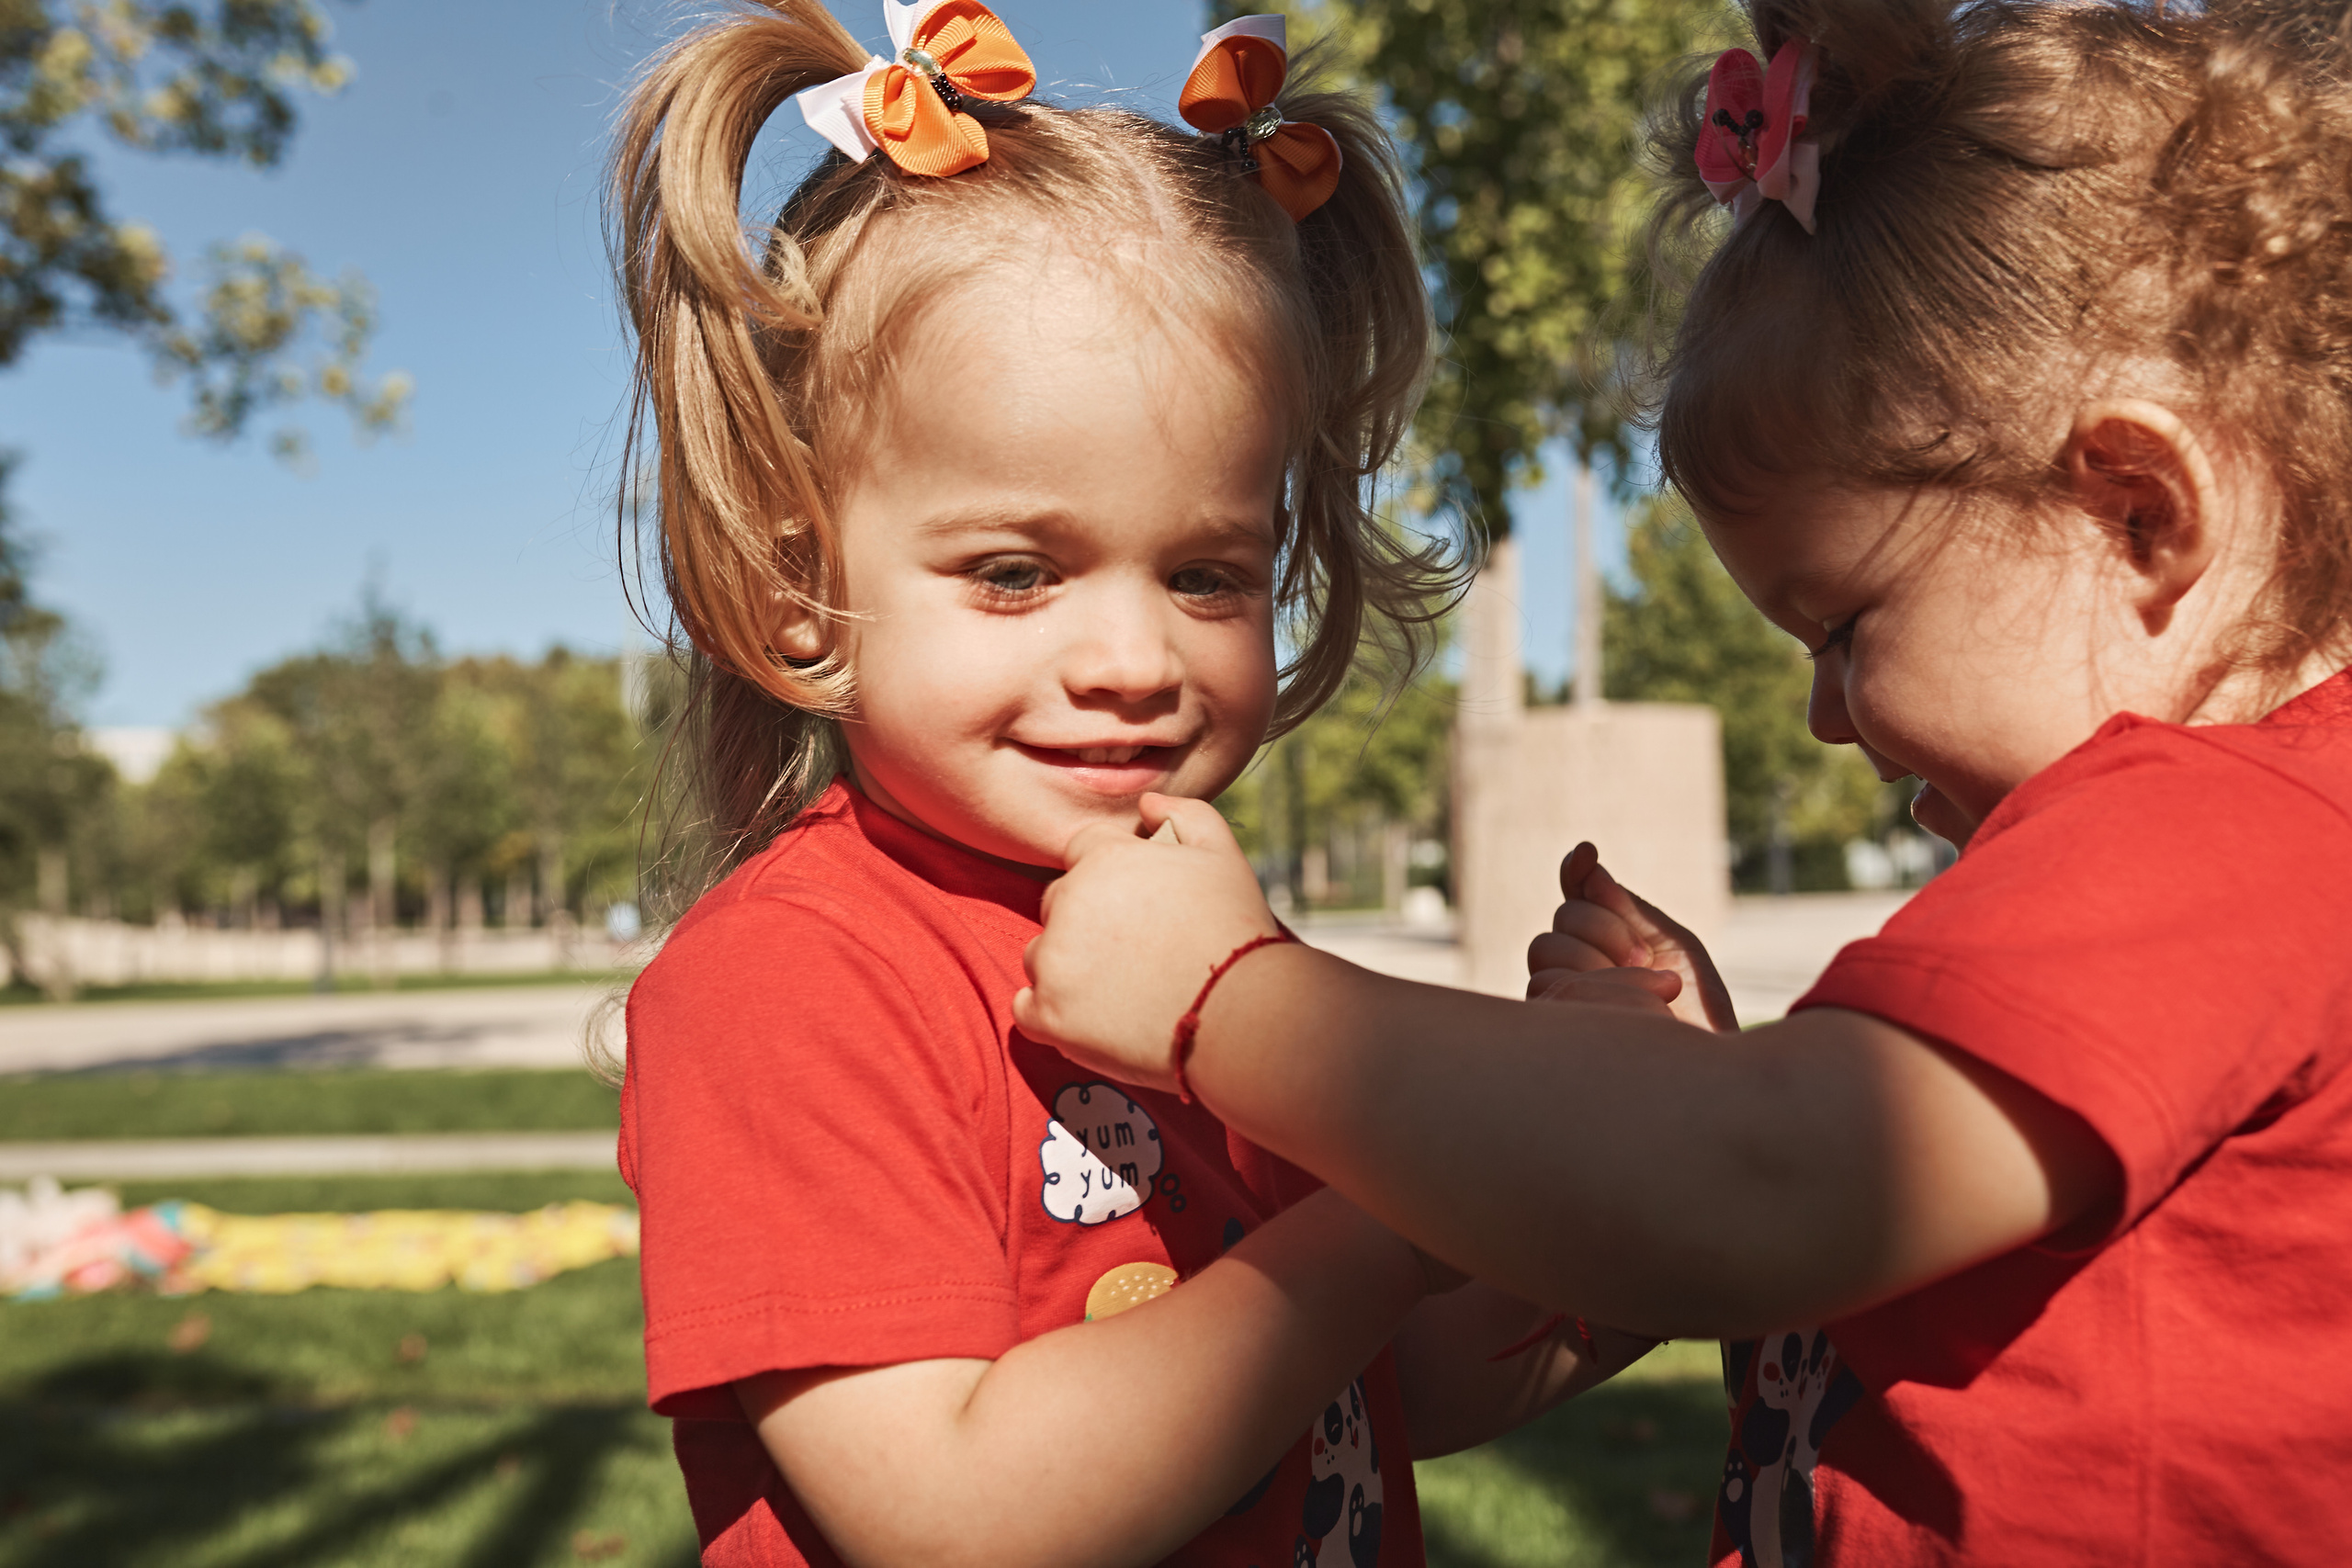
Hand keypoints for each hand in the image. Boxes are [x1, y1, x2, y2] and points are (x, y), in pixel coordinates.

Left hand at [1014, 795, 1279, 1088]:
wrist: (1242, 1014)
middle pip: (1057, 903)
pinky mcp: (1049, 1014)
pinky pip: (1027, 1009)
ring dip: (1069, 968)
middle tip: (1136, 951)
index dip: (1111, 877)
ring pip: (1041, 955)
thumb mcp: (1222, 854)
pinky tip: (1094, 1019)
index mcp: (1104, 859)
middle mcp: (1069, 902)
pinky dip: (1052, 1015)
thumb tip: (1146, 802)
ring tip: (1124, 989)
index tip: (1139, 907)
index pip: (1082, 852)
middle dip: (1086, 921)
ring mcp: (1054, 960)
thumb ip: (1184, 813)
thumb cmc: (1234, 932)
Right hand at [1526, 843, 1737, 1031]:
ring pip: (1546, 947)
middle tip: (1645, 960)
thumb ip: (1628, 906)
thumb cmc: (1694, 1006)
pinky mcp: (1551, 1023)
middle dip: (1606, 929)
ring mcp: (1558, 992)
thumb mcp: (1671, 943)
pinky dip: (1594, 987)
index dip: (1577, 869)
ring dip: (1598, 962)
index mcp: (1605, 936)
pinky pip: (1547, 983)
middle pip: (1564, 915)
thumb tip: (1588, 864)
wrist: (1704, 1058)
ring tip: (1643, 990)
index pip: (1578, 893)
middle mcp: (1575, 960)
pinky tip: (1627, 1007)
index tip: (1587, 852)